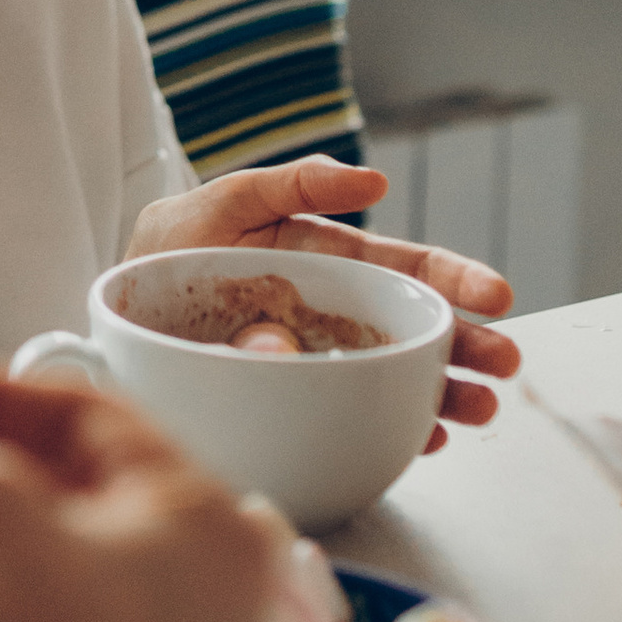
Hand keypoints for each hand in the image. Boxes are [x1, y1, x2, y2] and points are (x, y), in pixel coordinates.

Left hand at [124, 154, 519, 447]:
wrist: (114, 313)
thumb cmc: (171, 247)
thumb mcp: (223, 201)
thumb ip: (288, 184)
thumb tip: (371, 182)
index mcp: (323, 262)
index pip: (399, 267)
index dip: (451, 278)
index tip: (497, 296)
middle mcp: (330, 315)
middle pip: (411, 328)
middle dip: (466, 344)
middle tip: (507, 362)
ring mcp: (317, 363)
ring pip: (394, 377)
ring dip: (443, 392)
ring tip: (480, 410)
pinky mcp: (292, 402)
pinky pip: (350, 417)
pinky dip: (390, 427)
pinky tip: (425, 439)